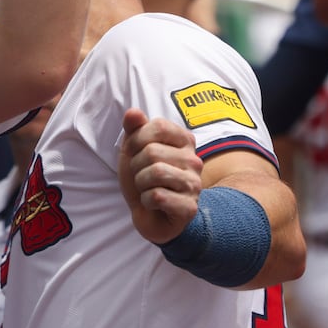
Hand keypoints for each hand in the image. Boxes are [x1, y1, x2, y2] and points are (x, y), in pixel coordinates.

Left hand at [118, 108, 202, 243]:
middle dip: (136, 166)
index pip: (157, 126)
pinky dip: (146, 201)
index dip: (137, 140)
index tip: (136, 153)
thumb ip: (133, 129)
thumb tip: (133, 112)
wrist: (151, 215)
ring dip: (141, 184)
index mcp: (184, 141)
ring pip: (155, 172)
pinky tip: (154, 203)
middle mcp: (194, 160)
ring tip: (148, 188)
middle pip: (152, 151)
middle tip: (142, 176)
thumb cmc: (144, 178)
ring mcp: (194, 184)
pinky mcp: (189, 207)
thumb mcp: (134, 150)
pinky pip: (156, 196)